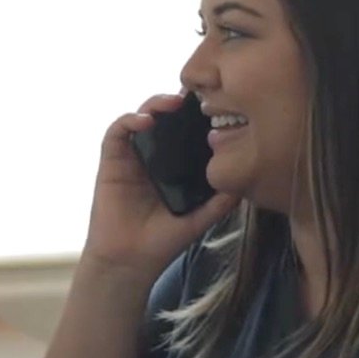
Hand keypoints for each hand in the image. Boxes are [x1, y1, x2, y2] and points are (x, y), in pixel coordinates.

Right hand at [82, 93, 237, 278]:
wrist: (131, 260)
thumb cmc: (164, 240)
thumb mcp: (201, 218)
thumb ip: (221, 201)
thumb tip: (246, 181)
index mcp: (176, 165)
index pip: (187, 131)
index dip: (199, 116)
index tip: (217, 105)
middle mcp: (155, 156)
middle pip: (166, 117)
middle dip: (180, 103)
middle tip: (198, 97)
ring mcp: (132, 156)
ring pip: (142, 116)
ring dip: (156, 104)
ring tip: (174, 103)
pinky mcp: (111, 160)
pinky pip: (117, 131)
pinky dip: (129, 120)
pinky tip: (145, 121)